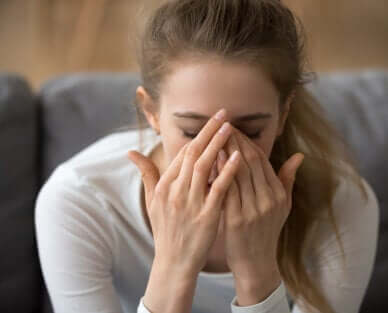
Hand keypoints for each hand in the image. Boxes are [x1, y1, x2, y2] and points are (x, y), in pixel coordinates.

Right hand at [127, 109, 240, 276]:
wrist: (174, 262)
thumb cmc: (166, 230)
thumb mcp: (152, 202)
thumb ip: (146, 175)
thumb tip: (130, 152)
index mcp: (164, 186)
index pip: (182, 153)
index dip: (198, 135)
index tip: (211, 121)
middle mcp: (175, 191)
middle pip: (193, 154)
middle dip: (209, 131)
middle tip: (224, 114)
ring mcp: (190, 203)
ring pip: (204, 166)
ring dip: (218, 145)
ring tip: (231, 128)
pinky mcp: (206, 216)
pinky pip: (218, 189)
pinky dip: (228, 171)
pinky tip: (238, 157)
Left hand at [218, 128, 303, 282]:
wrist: (256, 263)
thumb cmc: (266, 231)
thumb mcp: (283, 206)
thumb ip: (287, 179)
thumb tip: (299, 155)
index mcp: (278, 194)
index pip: (261, 160)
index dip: (246, 141)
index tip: (233, 128)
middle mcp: (268, 200)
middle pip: (249, 162)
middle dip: (234, 141)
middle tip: (220, 125)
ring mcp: (253, 210)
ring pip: (238, 173)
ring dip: (225, 152)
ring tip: (213, 137)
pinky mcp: (236, 220)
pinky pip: (227, 191)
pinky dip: (219, 174)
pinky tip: (209, 162)